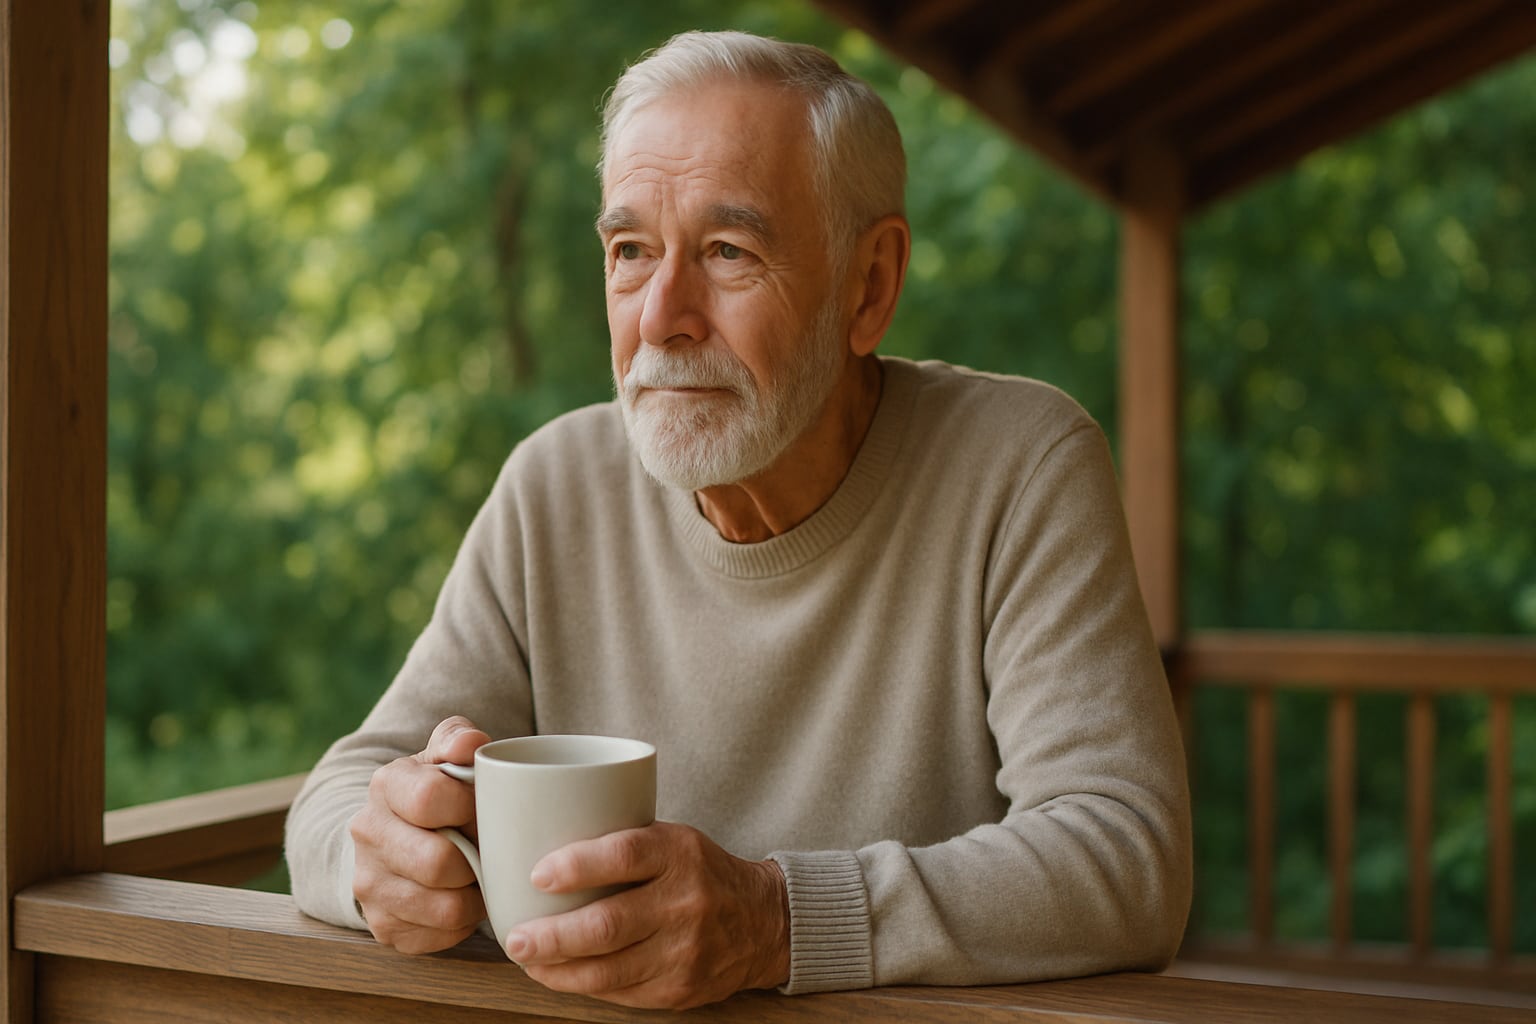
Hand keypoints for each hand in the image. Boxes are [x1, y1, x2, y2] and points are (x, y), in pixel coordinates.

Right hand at [349, 716, 491, 953]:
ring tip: (480, 875)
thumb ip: (458, 739)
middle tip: (489, 849)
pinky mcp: (382, 926)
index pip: (430, 798)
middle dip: (476, 858)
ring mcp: (369, 885)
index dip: (469, 806)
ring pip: (443, 908)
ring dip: (474, 896)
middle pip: (437, 862)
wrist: (392, 834)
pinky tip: (463, 899)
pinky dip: (463, 923)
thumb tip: (473, 744)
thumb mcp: (444, 755)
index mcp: (386, 785)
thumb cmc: (435, 791)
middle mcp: (367, 835)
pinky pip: (440, 937)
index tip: (483, 807)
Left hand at [506, 822, 789, 1009]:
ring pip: (607, 970)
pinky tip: (560, 975)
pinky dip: (582, 985)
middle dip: (551, 936)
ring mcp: (684, 952)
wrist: (764, 922)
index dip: (577, 867)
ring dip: (557, 969)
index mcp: (679, 854)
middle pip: (607, 925)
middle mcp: (684, 903)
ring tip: (527, 959)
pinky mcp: (679, 989)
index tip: (537, 874)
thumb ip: (621, 844)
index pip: (624, 857)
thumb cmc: (701, 873)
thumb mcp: (673, 840)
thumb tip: (540, 848)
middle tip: (516, 937)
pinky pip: (619, 993)